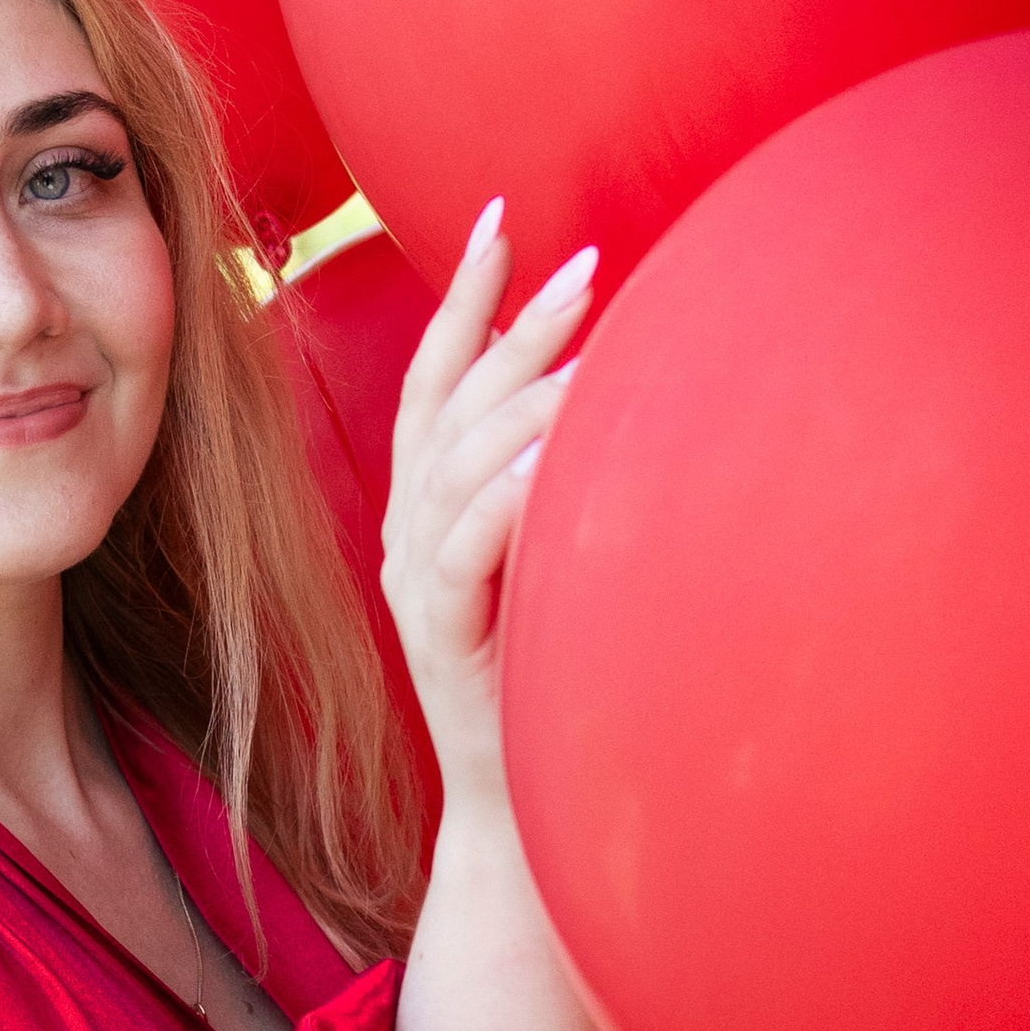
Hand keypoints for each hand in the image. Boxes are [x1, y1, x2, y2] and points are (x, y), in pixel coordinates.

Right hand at [381, 197, 597, 814]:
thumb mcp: (555, 564)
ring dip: (524, 397)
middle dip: (514, 322)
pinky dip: (501, 498)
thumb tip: (619, 397)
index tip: (499, 217)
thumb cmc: (552, 684)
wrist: (521, 813)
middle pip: (451, 403)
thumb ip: (558, 488)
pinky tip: (546, 459)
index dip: (464, 297)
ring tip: (593, 342)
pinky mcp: (441, 639)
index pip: (437, 379)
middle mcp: (410, 534)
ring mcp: (417, 585)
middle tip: (586, 265)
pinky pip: (463, 553)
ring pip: (457, 464)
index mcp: (428, 509)